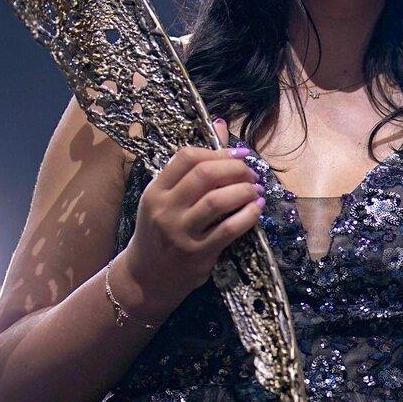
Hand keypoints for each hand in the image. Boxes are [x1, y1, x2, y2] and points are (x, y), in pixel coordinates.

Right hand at [113, 118, 264, 319]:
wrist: (146, 277)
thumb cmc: (160, 231)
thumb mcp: (166, 198)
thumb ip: (192, 166)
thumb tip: (221, 124)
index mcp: (156, 191)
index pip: (187, 158)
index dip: (218, 152)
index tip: (239, 155)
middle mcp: (165, 209)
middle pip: (205, 175)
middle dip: (235, 170)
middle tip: (251, 174)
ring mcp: (180, 232)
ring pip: (218, 201)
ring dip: (244, 191)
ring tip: (256, 190)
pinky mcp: (197, 253)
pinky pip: (229, 229)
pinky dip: (248, 216)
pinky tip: (256, 209)